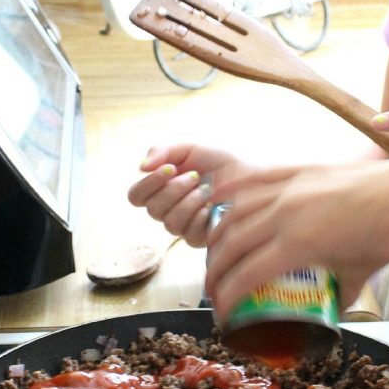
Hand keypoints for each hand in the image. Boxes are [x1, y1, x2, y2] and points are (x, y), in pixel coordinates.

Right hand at [127, 143, 247, 245]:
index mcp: (161, 189)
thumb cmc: (221, 163)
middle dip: (173, 190)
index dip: (148, 183)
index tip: (169, 168)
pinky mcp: (199, 239)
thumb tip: (142, 166)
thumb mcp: (192, 149)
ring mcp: (183, 226)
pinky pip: (189, 233)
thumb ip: (164, 151)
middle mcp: (167, 210)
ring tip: (207, 189)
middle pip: (152, 209)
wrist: (252, 177)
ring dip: (189, 202)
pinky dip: (200, 216)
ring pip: (170, 222)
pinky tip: (212, 205)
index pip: (136, 196)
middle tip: (195, 176)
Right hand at [206, 158, 388, 317]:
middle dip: (215, 270)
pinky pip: (255, 178)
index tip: (221, 314)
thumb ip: (338, 295)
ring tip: (215, 252)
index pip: (246, 274)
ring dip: (218, 233)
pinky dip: (232, 191)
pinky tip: (220, 200)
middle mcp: (285, 212)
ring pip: (236, 210)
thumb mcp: (361, 274)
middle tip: (213, 289)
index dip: (227, 297)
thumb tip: (328, 315)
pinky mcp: (300, 168)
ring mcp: (290, 186)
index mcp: (299, 243)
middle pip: (232, 243)